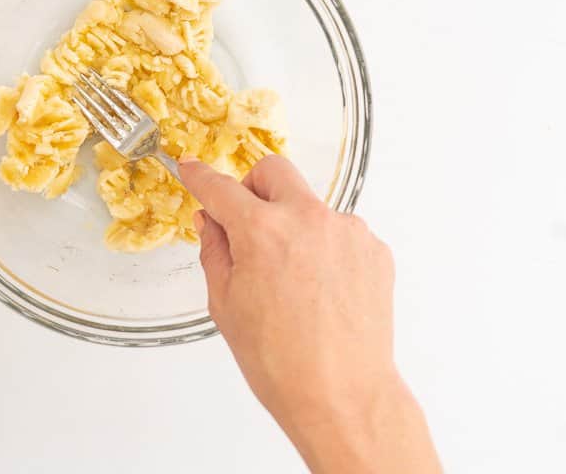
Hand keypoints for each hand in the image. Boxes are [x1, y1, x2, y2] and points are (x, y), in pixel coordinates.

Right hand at [180, 156, 439, 473]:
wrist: (342, 396)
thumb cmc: (281, 362)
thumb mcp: (226, 306)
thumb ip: (215, 252)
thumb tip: (211, 223)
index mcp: (262, 232)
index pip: (221, 188)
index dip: (200, 177)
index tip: (192, 169)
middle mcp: (308, 220)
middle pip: (274, 171)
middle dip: (253, 187)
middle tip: (247, 222)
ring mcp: (347, 232)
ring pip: (309, 206)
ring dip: (293, 226)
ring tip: (291, 281)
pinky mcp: (373, 250)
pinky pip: (339, 234)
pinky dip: (324, 250)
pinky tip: (319, 291)